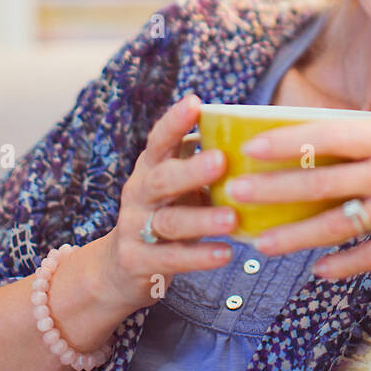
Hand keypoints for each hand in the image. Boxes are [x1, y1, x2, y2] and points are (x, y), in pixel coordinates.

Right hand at [98, 93, 237, 312]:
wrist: (120, 267)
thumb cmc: (166, 213)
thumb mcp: (177, 184)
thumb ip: (200, 161)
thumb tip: (250, 133)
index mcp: (151, 167)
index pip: (159, 140)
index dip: (174, 122)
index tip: (195, 102)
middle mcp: (139, 193)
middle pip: (162, 178)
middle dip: (191, 170)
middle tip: (221, 161)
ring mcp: (135, 228)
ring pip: (169, 221)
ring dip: (202, 219)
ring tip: (233, 219)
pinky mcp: (137, 261)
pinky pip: (170, 258)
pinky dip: (198, 257)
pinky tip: (225, 254)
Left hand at [225, 120, 370, 278]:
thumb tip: (336, 154)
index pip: (329, 136)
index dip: (287, 141)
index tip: (253, 146)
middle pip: (320, 183)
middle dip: (274, 190)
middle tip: (236, 193)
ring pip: (335, 226)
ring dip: (293, 236)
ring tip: (260, 243)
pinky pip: (368, 257)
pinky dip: (341, 266)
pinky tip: (319, 273)